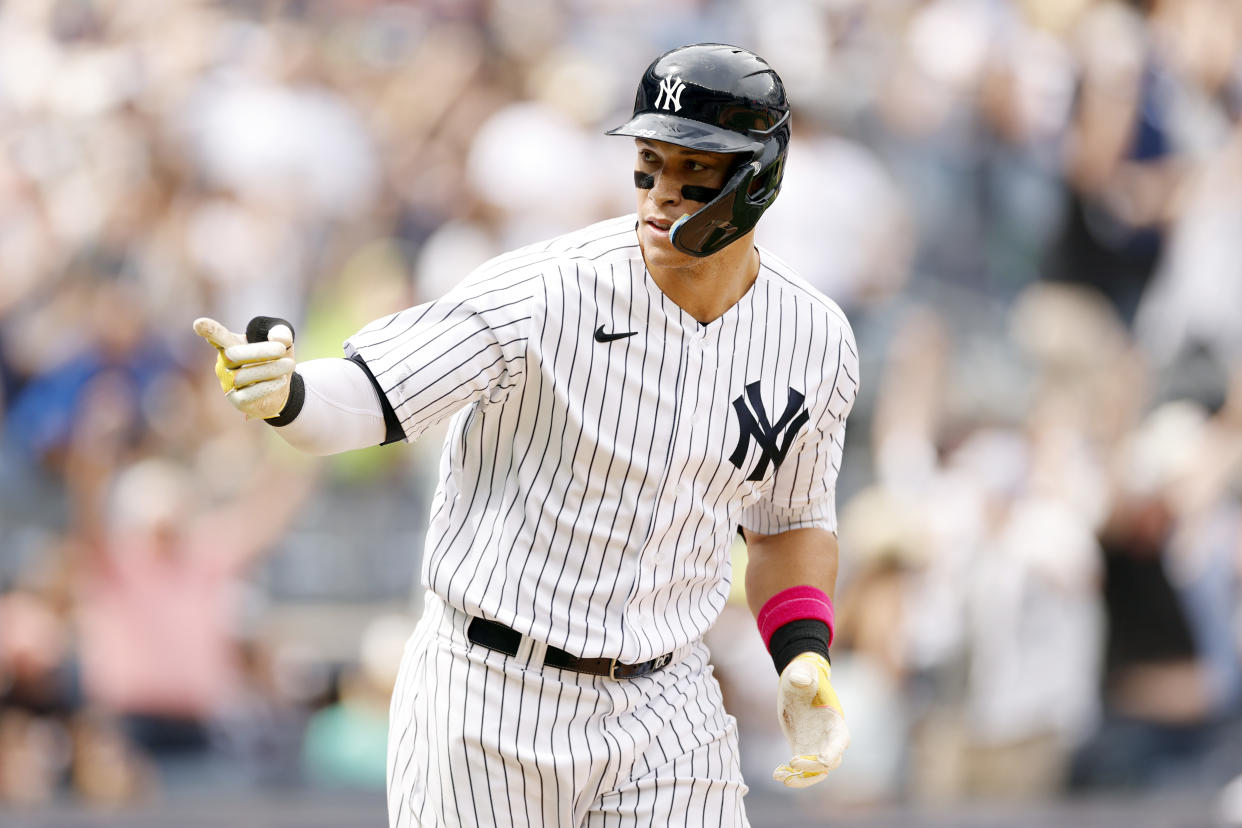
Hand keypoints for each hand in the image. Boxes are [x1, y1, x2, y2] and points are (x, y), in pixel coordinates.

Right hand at [193, 316, 294, 419]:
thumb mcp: (283, 342)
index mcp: (231, 344)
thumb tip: (278, 337)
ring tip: (288, 364)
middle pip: (234, 355)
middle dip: (260, 351)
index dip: (209, 330)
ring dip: (270, 369)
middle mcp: (224, 363)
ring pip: (243, 375)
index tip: (199, 324)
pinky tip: (280, 381)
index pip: (217, 336)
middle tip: (281, 348)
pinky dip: (267, 387)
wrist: (281, 388)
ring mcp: (228, 383)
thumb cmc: (275, 359)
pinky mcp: (237, 400)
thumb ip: (282, 333)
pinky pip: (249, 394)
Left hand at [773, 652, 849, 787]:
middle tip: (792, 762)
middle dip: (813, 766)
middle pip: (829, 762)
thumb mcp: (801, 672)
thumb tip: (799, 678)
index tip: (822, 760)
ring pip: (815, 771)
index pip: (840, 742)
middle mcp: (828, 737)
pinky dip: (790, 773)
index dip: (833, 752)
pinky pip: (801, 768)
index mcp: (834, 720)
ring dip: (802, 779)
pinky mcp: (802, 747)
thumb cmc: (803, 674)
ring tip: (782, 778)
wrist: (796, 680)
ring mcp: (816, 744)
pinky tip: (776, 774)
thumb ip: (802, 675)